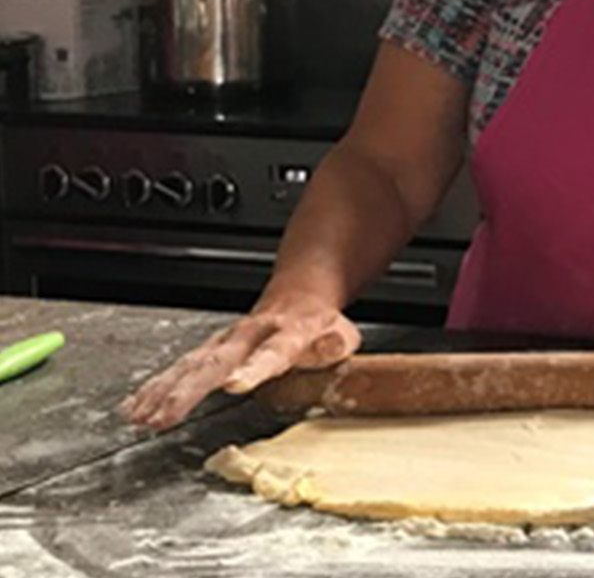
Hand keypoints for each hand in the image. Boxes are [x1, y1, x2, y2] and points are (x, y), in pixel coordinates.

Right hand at [118, 297, 360, 429]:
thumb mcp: (340, 334)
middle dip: (186, 391)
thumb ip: (335, 344)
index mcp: (287, 333)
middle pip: (215, 362)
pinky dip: (154, 387)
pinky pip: (179, 368)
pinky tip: (134, 406)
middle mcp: (248, 335)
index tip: (235, 385)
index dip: (254, 369)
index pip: (271, 352)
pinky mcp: (209, 350)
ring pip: (189, 365)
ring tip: (140, 416)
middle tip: (163, 417)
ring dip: (162, 391)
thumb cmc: (319, 324)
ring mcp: (224, 341)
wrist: (298, 296)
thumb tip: (332, 346)